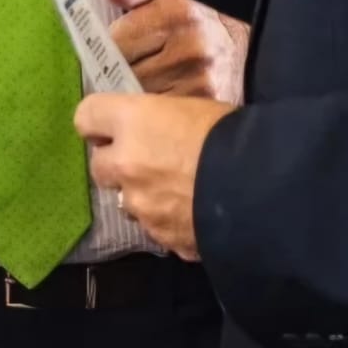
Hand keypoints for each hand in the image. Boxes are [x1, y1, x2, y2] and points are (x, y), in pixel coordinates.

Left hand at [77, 93, 235, 259]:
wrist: (262, 188)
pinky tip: (195, 215)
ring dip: (142, 195)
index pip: (86, 116)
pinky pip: (155, 228)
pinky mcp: (160, 237)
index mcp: (132, 122)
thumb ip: (160, 122)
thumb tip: (155, 132)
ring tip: (179, 191)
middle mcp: (124, 164)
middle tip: (148, 160)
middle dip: (118, 164)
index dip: (98, 123)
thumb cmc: (232, 134)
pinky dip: (168, 222)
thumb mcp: (193, 109)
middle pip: (98, 166)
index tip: (112, 126)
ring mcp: (140, 206)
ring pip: (126, 201)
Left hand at [101, 0, 246, 103]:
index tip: (125, 49)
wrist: (251, 48)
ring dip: (136, 98)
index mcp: (178, 11)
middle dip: (123, 73)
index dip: (114, 47)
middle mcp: (192, 45)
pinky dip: (155, 117)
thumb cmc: (199, 19)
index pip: (118, 40)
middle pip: (126, 72)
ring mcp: (202, 80)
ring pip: (140, 98)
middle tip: (138, 69)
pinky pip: (160, 117)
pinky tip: (163, 109)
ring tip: (151, 88)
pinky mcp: (207, 106)